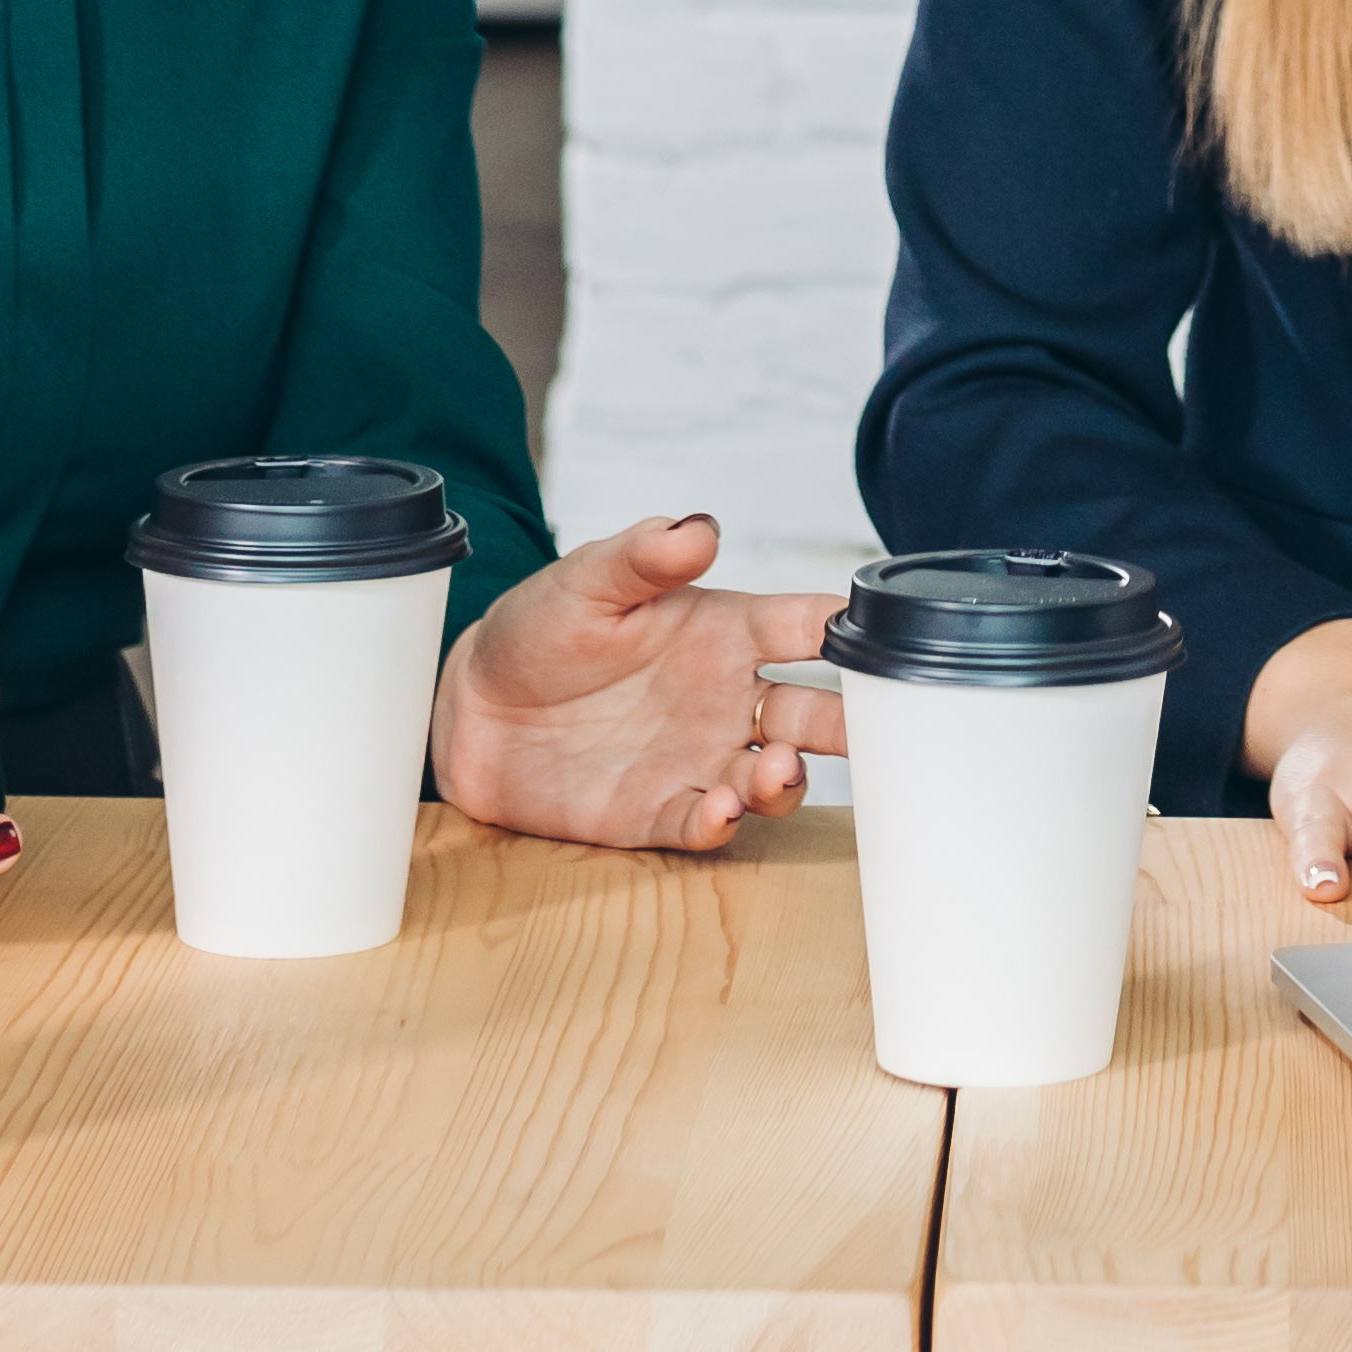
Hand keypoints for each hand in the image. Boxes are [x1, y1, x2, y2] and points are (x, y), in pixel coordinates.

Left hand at [441, 514, 845, 850]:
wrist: (474, 710)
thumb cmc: (539, 630)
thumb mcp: (585, 582)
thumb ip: (643, 555)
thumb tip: (697, 527)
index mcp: (723, 631)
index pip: (805, 625)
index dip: (850, 628)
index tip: (877, 637)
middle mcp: (726, 697)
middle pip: (816, 713)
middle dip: (853, 724)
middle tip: (870, 731)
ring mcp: (699, 758)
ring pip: (776, 776)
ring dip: (789, 779)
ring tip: (774, 771)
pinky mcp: (661, 810)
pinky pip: (710, 824)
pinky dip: (724, 822)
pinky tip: (719, 809)